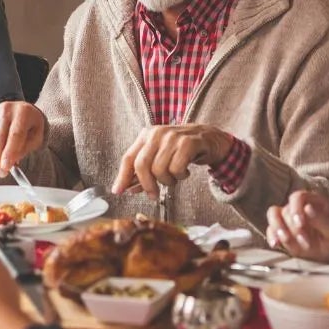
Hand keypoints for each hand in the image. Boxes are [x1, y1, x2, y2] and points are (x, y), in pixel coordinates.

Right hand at [0, 101, 47, 174]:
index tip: (6, 168)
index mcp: (23, 111)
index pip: (15, 134)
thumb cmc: (30, 128)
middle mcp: (6, 108)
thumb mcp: (35, 139)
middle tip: (2, 172)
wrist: (22, 112)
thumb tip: (9, 162)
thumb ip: (23, 150)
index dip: (9, 152)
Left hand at [112, 124, 233, 197]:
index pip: (128, 157)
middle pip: (142, 165)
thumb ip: (144, 172)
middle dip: (146, 185)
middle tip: (154, 195)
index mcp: (146, 135)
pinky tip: (185, 171)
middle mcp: (157, 133)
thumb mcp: (161, 158)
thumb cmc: (182, 150)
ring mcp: (173, 136)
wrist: (210, 139)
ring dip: (168, 181)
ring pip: (160, 170)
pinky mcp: (188, 142)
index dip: (122, 177)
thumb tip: (128, 189)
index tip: (118, 191)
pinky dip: (181, 176)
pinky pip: (177, 169)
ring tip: (176, 176)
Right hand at [265, 190, 328, 262]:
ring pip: (274, 216)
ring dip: (278, 229)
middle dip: (292, 228)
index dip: (295, 209)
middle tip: (305, 242)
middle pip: (285, 209)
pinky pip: (271, 230)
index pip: (298, 197)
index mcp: (315, 202)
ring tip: (286, 241)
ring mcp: (290, 220)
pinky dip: (272, 236)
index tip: (300, 224)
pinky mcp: (283, 233)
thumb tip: (307, 208)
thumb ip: (322, 220)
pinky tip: (276, 245)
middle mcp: (300, 208)